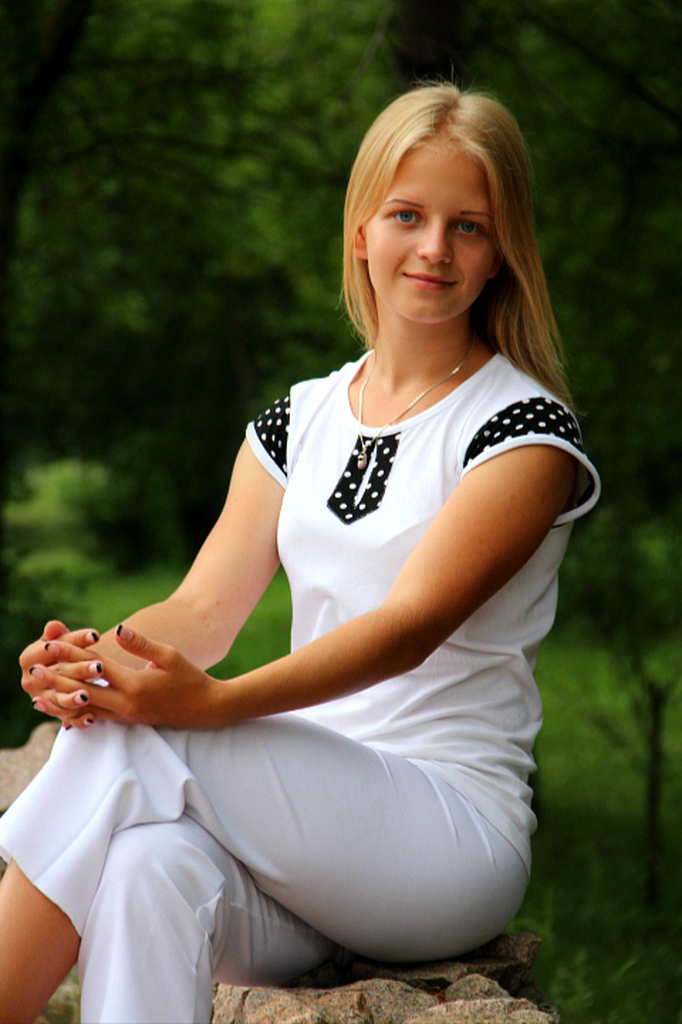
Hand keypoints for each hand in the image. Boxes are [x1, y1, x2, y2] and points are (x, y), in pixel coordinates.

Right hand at [21, 621, 101, 717]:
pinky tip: (91, 718)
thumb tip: (54, 626)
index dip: (72, 641)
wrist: (62, 671)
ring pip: (58, 700)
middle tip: (99, 667)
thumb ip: (59, 634)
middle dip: (79, 670)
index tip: (96, 635)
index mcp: (28, 659)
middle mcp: (30, 682)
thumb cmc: (63, 650)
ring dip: (73, 699)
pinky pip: (67, 719)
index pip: (47, 650)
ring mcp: (41, 700)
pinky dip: (78, 719)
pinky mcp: (56, 714)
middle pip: (56, 675)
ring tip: (87, 696)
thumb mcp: (61, 639)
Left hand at [40, 626, 223, 729]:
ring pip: (86, 709)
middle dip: (58, 679)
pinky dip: (79, 713)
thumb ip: (142, 644)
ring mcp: (127, 715)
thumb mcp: (170, 656)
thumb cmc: (191, 678)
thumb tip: (117, 630)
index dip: (72, 654)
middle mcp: (126, 703)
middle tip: (35, 671)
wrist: (207, 709)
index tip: (52, 644)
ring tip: (39, 695)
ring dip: (62, 700)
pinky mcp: (129, 721)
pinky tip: (65, 711)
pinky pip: (98, 718)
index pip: (95, 667)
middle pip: (83, 691)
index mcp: (135, 685)